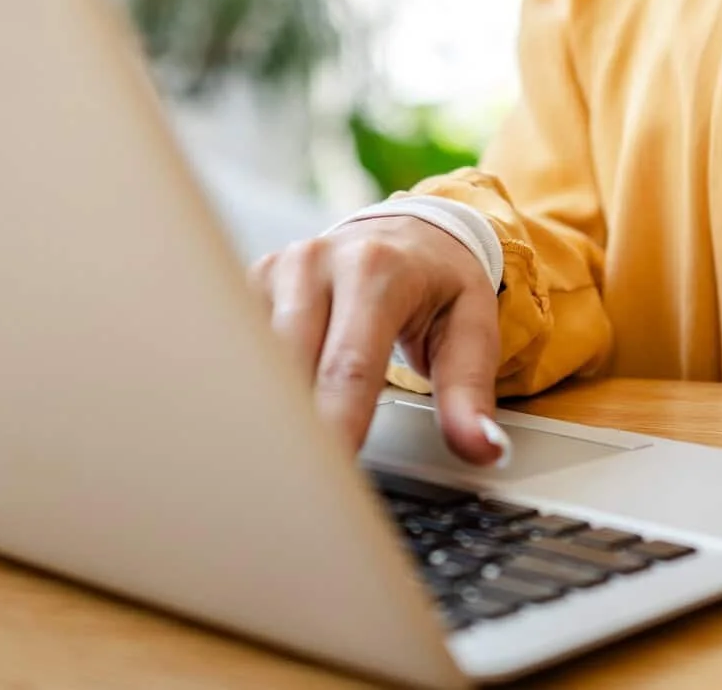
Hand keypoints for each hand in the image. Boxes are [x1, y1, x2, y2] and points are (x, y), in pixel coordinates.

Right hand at [249, 216, 506, 464]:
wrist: (409, 232)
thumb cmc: (439, 285)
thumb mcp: (472, 328)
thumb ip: (470, 392)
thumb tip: (484, 448)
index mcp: (376, 270)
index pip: (348, 365)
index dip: (335, 429)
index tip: (331, 480)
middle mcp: (317, 262)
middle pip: (289, 364)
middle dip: (291, 429)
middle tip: (294, 489)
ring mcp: (278, 270)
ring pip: (253, 359)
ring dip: (262, 413)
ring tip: (270, 468)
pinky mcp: (252, 284)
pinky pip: (237, 347)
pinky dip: (246, 389)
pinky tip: (254, 426)